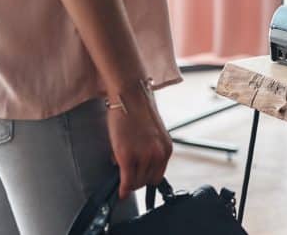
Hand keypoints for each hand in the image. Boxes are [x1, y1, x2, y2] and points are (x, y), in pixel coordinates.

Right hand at [106, 81, 172, 198]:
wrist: (130, 95)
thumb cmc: (138, 111)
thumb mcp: (152, 135)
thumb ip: (149, 151)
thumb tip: (137, 168)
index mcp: (166, 149)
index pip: (158, 176)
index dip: (146, 179)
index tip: (137, 180)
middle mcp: (158, 154)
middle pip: (147, 181)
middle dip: (136, 181)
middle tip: (125, 176)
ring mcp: (144, 156)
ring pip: (136, 182)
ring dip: (128, 182)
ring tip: (120, 170)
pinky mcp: (128, 156)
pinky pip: (126, 180)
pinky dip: (123, 188)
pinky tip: (119, 190)